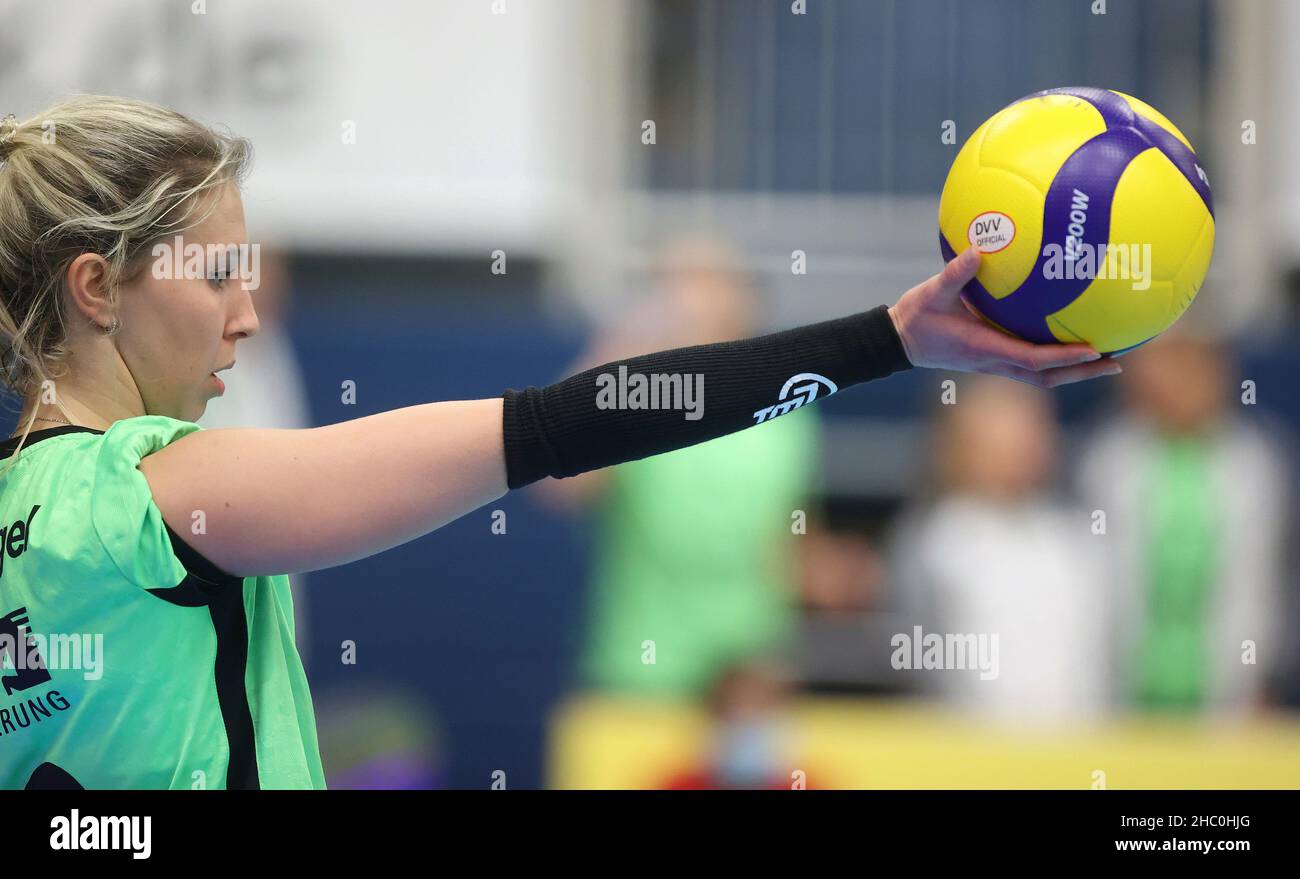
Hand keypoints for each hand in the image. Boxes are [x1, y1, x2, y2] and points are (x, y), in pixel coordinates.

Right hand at [887, 246, 1121, 387]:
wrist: (899, 341)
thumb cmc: (915, 318)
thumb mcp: (931, 293)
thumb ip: (954, 273)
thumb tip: (978, 249)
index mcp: (984, 349)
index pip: (1033, 359)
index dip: (1064, 356)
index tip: (1093, 348)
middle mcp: (994, 362)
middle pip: (1048, 377)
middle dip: (1082, 372)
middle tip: (1116, 364)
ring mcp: (995, 363)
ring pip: (1043, 376)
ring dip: (1074, 371)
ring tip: (1107, 360)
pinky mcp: (994, 358)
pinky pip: (1032, 363)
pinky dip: (1057, 359)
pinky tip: (1072, 342)